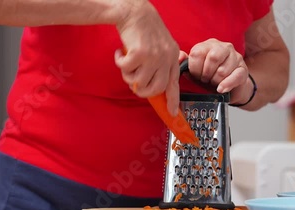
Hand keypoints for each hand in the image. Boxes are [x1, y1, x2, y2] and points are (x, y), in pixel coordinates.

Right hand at [114, 0, 179, 115]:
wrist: (134, 11)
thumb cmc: (145, 28)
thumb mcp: (162, 45)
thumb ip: (163, 63)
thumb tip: (157, 85)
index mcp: (173, 57)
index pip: (174, 84)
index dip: (173, 101)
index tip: (172, 113)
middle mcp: (166, 58)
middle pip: (155, 89)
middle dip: (141, 91)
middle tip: (134, 83)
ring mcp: (153, 57)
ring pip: (138, 82)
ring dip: (128, 75)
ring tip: (126, 63)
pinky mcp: (139, 54)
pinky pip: (126, 70)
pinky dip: (119, 62)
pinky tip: (120, 53)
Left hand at [188, 38, 253, 104]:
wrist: (228, 88)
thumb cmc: (209, 78)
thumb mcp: (194, 71)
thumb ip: (184, 63)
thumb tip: (179, 58)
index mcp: (208, 45)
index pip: (198, 53)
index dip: (195, 69)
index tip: (196, 76)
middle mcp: (223, 47)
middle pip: (213, 58)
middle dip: (206, 74)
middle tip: (205, 80)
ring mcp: (235, 57)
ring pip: (223, 70)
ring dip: (216, 81)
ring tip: (214, 83)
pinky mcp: (243, 69)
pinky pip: (235, 76)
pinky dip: (226, 85)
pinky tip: (221, 89)